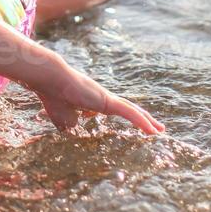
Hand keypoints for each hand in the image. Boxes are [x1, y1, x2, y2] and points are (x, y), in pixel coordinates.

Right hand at [24, 59, 164, 134]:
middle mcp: (103, 98)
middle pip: (128, 110)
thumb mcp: (63, 117)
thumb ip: (71, 124)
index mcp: (93, 102)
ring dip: (147, 121)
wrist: (51, 81)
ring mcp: (107, 98)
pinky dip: (141, 122)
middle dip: (142, 119)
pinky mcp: (108, 100)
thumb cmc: (54, 96)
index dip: (125, 118)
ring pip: (132, 111)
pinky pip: (129, 113)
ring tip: (159, 130)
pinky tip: (151, 130)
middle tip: (156, 128)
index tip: (133, 126)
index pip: (115, 111)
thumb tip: (75, 128)